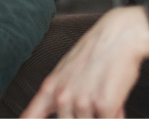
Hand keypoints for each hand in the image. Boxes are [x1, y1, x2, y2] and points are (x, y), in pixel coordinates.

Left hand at [19, 6, 148, 118]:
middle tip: (92, 100)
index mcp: (50, 88)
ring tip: (105, 96)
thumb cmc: (94, 54)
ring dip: (101, 114)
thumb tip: (59, 113)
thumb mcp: (66, 73)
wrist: (118, 37)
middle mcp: (62, 97)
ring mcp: (82, 102)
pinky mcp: (104, 105)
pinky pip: (110, 120)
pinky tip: (115, 100)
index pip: (30, 116)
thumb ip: (58, 97)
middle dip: (83, 116)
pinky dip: (115, 114)